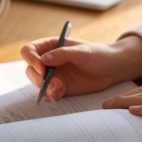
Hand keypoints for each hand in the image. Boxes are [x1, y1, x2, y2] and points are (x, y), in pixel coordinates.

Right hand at [21, 35, 141, 101]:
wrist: (112, 69)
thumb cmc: (98, 54)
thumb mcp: (83, 51)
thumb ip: (64, 54)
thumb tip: (44, 60)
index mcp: (51, 46)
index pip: (30, 50)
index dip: (31, 59)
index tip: (42, 67)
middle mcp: (49, 60)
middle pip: (30, 69)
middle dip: (38, 77)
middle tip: (53, 82)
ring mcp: (54, 75)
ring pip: (37, 82)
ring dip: (44, 87)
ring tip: (59, 88)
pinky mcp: (60, 87)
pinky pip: (48, 93)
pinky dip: (51, 95)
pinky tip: (60, 94)